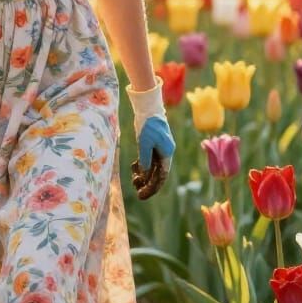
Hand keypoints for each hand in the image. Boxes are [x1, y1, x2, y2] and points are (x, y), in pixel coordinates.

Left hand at [127, 80, 174, 200]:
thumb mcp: (144, 144)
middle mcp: (164, 153)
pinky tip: (134, 168)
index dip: (154, 186)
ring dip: (144, 175)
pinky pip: (148, 160)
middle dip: (148, 184)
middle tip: (138, 194)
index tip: (145, 194)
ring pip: (152, 168)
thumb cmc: (147, 125)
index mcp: (167, 153)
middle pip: (158, 173)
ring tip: (134, 181)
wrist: (148, 108)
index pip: (162, 175)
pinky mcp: (151, 145)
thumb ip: (145, 161)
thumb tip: (145, 176)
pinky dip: (141, 165)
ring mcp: (158, 149)